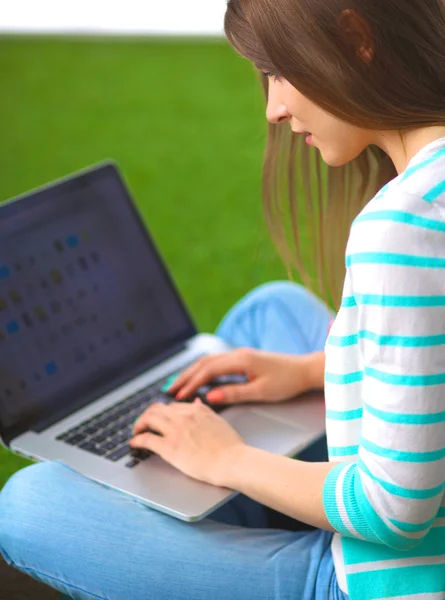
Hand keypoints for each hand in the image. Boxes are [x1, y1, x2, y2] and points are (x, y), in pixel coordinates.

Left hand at [130, 399, 244, 486]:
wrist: (233, 461)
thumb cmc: (231, 447)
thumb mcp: (218, 421)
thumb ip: (205, 411)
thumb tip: (196, 402)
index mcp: (196, 410)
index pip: (172, 406)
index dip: (162, 412)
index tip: (159, 418)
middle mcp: (183, 416)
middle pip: (156, 409)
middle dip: (147, 415)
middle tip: (144, 424)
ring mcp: (175, 431)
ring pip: (148, 419)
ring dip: (139, 424)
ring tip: (136, 431)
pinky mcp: (169, 447)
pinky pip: (146, 439)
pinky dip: (137, 439)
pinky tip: (134, 443)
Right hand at [169, 347, 317, 405]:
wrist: (305, 369)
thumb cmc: (287, 381)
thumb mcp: (261, 392)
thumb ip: (234, 393)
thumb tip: (210, 396)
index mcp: (241, 360)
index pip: (208, 370)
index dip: (191, 382)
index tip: (178, 396)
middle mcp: (237, 354)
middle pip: (204, 362)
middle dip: (185, 375)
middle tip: (168, 389)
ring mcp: (240, 354)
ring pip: (209, 360)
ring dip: (192, 372)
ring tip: (178, 384)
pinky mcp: (243, 358)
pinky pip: (217, 362)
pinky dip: (203, 370)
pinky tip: (198, 379)